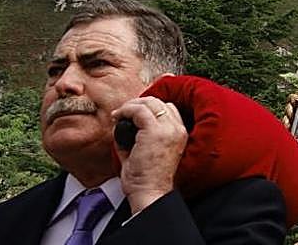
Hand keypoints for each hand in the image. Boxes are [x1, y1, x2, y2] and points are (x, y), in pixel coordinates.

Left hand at [112, 95, 187, 212]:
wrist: (150, 194)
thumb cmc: (147, 180)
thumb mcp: (147, 153)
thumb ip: (136, 138)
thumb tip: (121, 129)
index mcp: (179, 134)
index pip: (168, 108)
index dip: (149, 108)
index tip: (133, 114)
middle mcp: (177, 129)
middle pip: (159, 102)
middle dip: (139, 103)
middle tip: (122, 111)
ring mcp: (168, 129)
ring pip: (150, 103)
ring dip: (131, 105)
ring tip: (118, 114)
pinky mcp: (154, 132)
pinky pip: (139, 111)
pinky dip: (126, 110)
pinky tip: (118, 117)